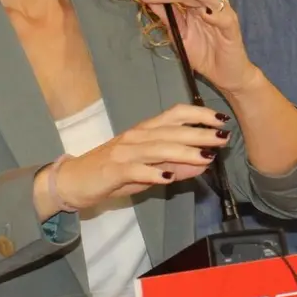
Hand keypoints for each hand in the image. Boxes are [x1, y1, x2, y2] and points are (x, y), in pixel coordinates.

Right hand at [53, 104, 229, 209]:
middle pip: (171, 132)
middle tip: (223, 137)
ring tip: (206, 157)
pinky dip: (152, 172)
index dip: (199, 114)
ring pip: (158, 149)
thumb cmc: (112, 173)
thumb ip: (175, 166)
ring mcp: (124, 152)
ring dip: (183, 152)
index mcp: (145, 131)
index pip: (175, 115)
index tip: (221, 119)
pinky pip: (135, 170)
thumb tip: (204, 162)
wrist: (73, 181)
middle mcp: (136, 137)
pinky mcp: (113, 170)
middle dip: (199, 134)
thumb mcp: (147, 169)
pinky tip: (168, 177)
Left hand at [138, 0, 260, 93]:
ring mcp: (222, 13)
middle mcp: (209, 3)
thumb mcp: (179, 34)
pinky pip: (224, 18)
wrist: (225, 74)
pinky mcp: (232, 28)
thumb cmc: (203, 53)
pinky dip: (215, 15)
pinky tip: (205, 13)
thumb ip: (167, 16)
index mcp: (196, 2)